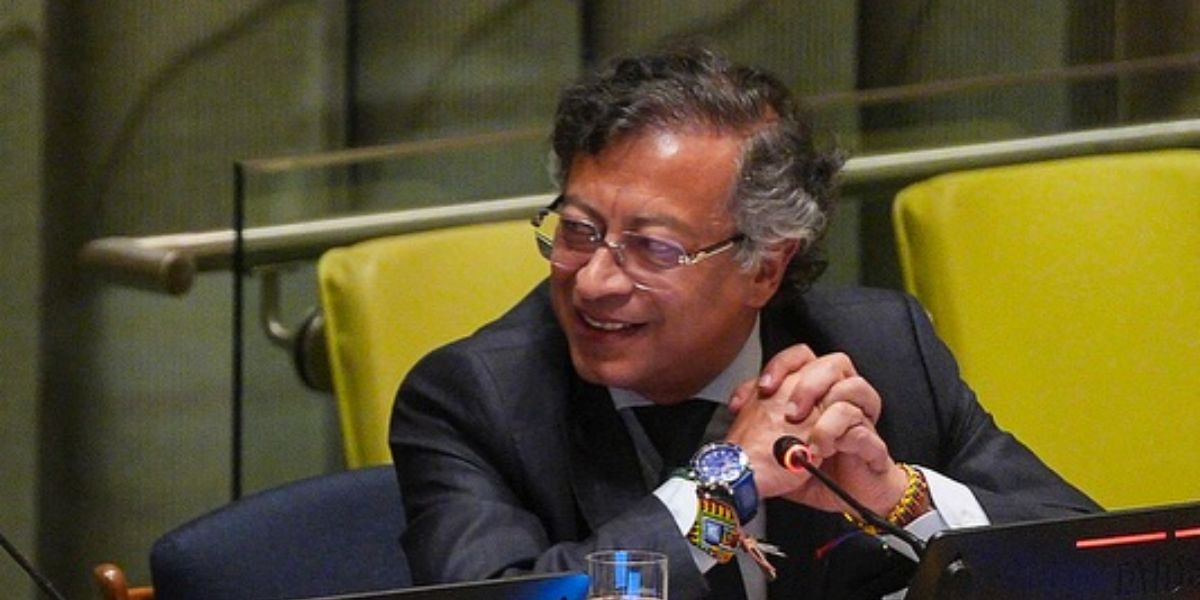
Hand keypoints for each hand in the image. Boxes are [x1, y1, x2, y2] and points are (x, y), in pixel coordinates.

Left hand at [728, 344, 908, 516]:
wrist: (851, 498)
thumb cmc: (815, 470)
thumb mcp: (779, 444)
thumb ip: (763, 420)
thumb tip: (738, 405)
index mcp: (817, 393)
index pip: (803, 356)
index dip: (782, 365)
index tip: (763, 388)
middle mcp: (840, 399)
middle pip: (835, 363)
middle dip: (809, 384)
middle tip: (791, 413)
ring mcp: (860, 419)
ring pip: (856, 388)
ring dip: (828, 412)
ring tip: (812, 441)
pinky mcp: (873, 443)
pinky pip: (863, 428)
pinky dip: (842, 436)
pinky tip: (826, 450)